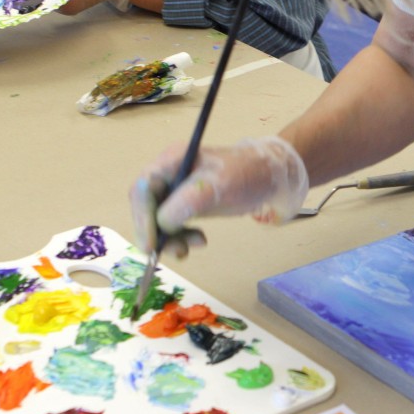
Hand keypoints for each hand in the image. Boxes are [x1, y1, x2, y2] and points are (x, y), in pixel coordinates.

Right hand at [129, 136, 308, 252]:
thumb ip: (188, 202)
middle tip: (177, 251)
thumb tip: (162, 223)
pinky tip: (200, 241)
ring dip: (170, 238)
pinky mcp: (187, 205)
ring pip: (158, 220)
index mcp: (172, 161)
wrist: (271, 177)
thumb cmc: (247, 174)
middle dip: (156, 232)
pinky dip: (181, 237)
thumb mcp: (219, 186)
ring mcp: (177, 191)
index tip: (150, 245)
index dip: (142, 218)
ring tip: (196, 245)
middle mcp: (169, 175)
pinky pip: (172, 225)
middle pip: (146, 207)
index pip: (142, 190)